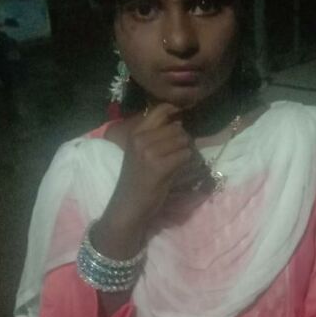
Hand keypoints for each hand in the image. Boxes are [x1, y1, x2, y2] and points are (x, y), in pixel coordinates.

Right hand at [112, 102, 196, 223]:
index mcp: (134, 133)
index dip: (174, 111)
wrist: (128, 206)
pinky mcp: (159, 166)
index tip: (180, 118)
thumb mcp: (141, 152)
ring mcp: (149, 152)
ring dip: (186, 150)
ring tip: (178, 161)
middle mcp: (140, 139)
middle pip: (176, 127)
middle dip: (183, 138)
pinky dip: (186, 161)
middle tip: (179, 151)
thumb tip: (180, 123)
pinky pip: (184, 155)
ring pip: (182, 140)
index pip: (159, 110)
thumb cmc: (137, 180)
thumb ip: (156, 136)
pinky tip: (178, 169)